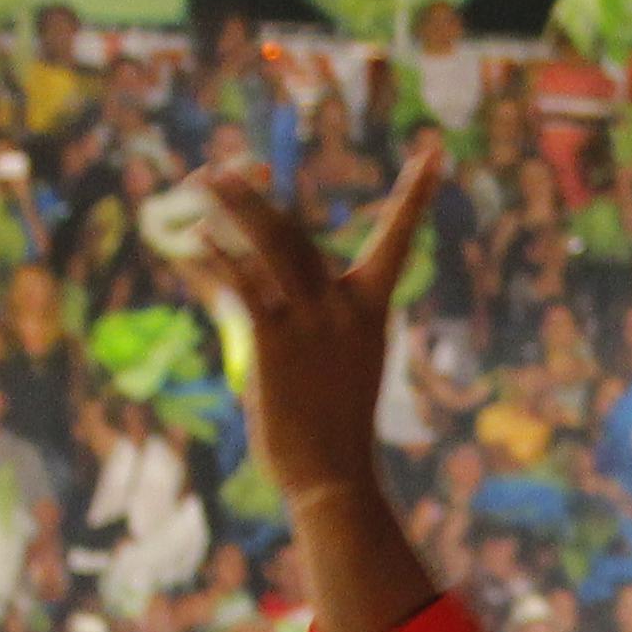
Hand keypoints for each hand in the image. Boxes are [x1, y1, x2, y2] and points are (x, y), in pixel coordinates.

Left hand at [165, 141, 442, 519]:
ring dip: (234, 208)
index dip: (414, 194)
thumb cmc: (330, 427)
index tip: (433, 153)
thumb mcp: (328, 361)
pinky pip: (243, 285)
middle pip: (297, 232)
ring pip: (270, 246)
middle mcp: (345, 306)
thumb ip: (295, 315)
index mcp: (371, 309)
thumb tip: (240, 281)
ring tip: (205, 179)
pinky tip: (197, 238)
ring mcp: (312, 320)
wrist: (333, 477)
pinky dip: (218, 257)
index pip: (397, 238)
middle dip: (258, 197)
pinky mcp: (276, 339)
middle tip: (228, 168)